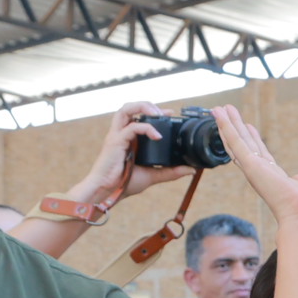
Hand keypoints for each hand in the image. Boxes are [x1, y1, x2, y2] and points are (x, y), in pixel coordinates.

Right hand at [65, 101, 185, 208]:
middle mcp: (121, 134)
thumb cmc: (123, 183)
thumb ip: (170, 172)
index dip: (154, 111)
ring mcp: (117, 136)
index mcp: (128, 138)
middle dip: (148, 105)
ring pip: (126, 109)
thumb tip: (190, 170)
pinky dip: (146, 128)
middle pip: (130, 107)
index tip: (171, 113)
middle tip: (165, 113)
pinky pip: (131, 127)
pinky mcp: (115, 142)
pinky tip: (158, 136)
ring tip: (159, 115)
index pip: (139, 116)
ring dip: (143, 107)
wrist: (106, 193)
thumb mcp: (152, 176)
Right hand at [209, 106, 297, 225]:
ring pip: (236, 141)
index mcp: (273, 178)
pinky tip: (219, 114)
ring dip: (226, 124)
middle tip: (225, 113)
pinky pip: (235, 142)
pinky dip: (226, 127)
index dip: (253, 140)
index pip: (260, 155)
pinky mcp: (250, 165)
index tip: (248, 126)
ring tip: (218, 108)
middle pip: (244, 145)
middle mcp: (260, 173)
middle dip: (235, 128)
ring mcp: (253, 169)